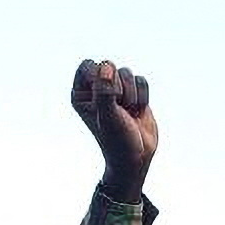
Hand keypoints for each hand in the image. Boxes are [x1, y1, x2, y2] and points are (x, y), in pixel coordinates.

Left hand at [72, 60, 155, 200]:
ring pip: (127, 72)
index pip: (88, 66)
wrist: (136, 158)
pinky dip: (143, 96)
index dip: (99, 76)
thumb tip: (107, 66)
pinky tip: (138, 112)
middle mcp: (96, 89)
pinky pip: (141, 80)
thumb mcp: (107, 115)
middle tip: (118, 109)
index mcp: (81, 93)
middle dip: (118, 87)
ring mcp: (116, 91)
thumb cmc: (116, 140)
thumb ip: (104, 89)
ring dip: (131, 95)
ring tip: (128, 113)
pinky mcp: (133, 93)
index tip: (104, 96)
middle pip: (109, 66)